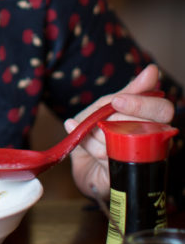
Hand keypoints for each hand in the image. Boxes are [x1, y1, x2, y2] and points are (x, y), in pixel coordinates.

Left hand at [65, 63, 174, 200]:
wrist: (82, 161)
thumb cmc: (100, 129)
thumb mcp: (110, 105)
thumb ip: (131, 91)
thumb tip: (153, 70)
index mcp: (153, 120)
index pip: (162, 109)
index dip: (140, 103)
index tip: (118, 99)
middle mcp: (154, 140)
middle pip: (149, 126)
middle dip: (118, 118)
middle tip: (101, 117)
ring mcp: (141, 159)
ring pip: (125, 140)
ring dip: (99, 131)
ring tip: (87, 128)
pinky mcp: (124, 174)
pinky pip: (109, 156)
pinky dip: (90, 145)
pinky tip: (80, 136)